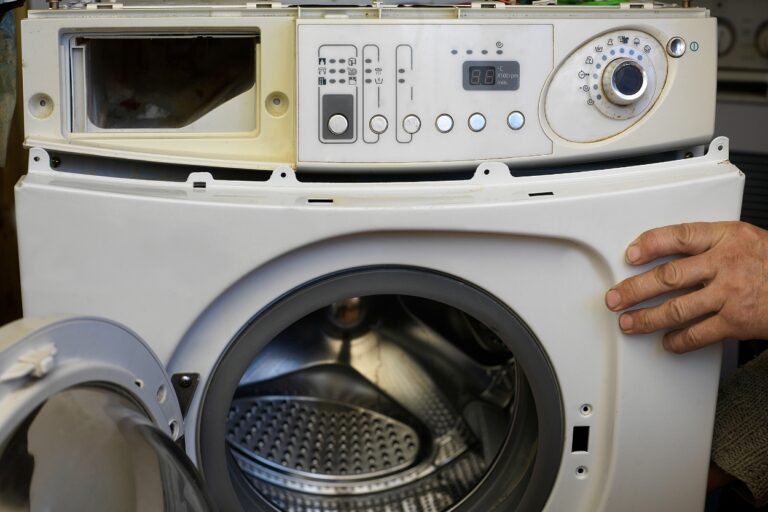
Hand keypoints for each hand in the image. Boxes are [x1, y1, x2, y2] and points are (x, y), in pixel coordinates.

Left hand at [605, 221, 767, 352]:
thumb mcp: (747, 239)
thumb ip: (711, 244)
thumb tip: (668, 252)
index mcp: (727, 237)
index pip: (680, 236)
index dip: (651, 243)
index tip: (630, 253)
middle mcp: (726, 264)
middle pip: (670, 276)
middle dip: (635, 288)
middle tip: (615, 297)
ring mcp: (731, 294)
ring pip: (678, 308)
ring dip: (647, 318)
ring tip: (629, 322)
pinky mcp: (737, 322)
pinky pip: (699, 334)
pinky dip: (679, 340)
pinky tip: (666, 342)